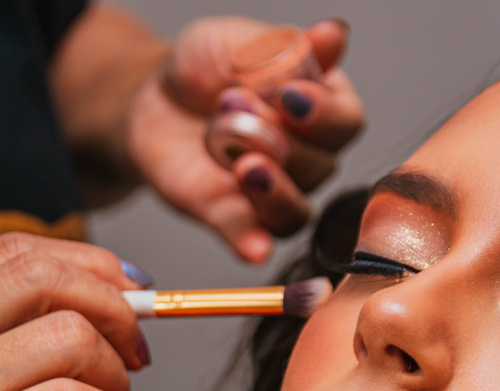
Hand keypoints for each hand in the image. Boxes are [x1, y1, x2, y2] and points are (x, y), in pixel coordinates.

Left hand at [128, 17, 363, 263]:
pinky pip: (250, 240)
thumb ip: (285, 49)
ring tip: (243, 163)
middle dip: (279, 138)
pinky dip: (253, 245)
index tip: (287, 95)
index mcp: (321, 109)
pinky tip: (253, 248)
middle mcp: (306, 158)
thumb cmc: (206, 66)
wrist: (154, 97)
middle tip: (235, 103)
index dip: (323, 113)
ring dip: (274, 191)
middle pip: (320, 167)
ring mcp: (271, 194)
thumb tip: (333, 34)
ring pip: (294, 211)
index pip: (345, 123)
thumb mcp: (239, 41)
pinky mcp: (232, 218)